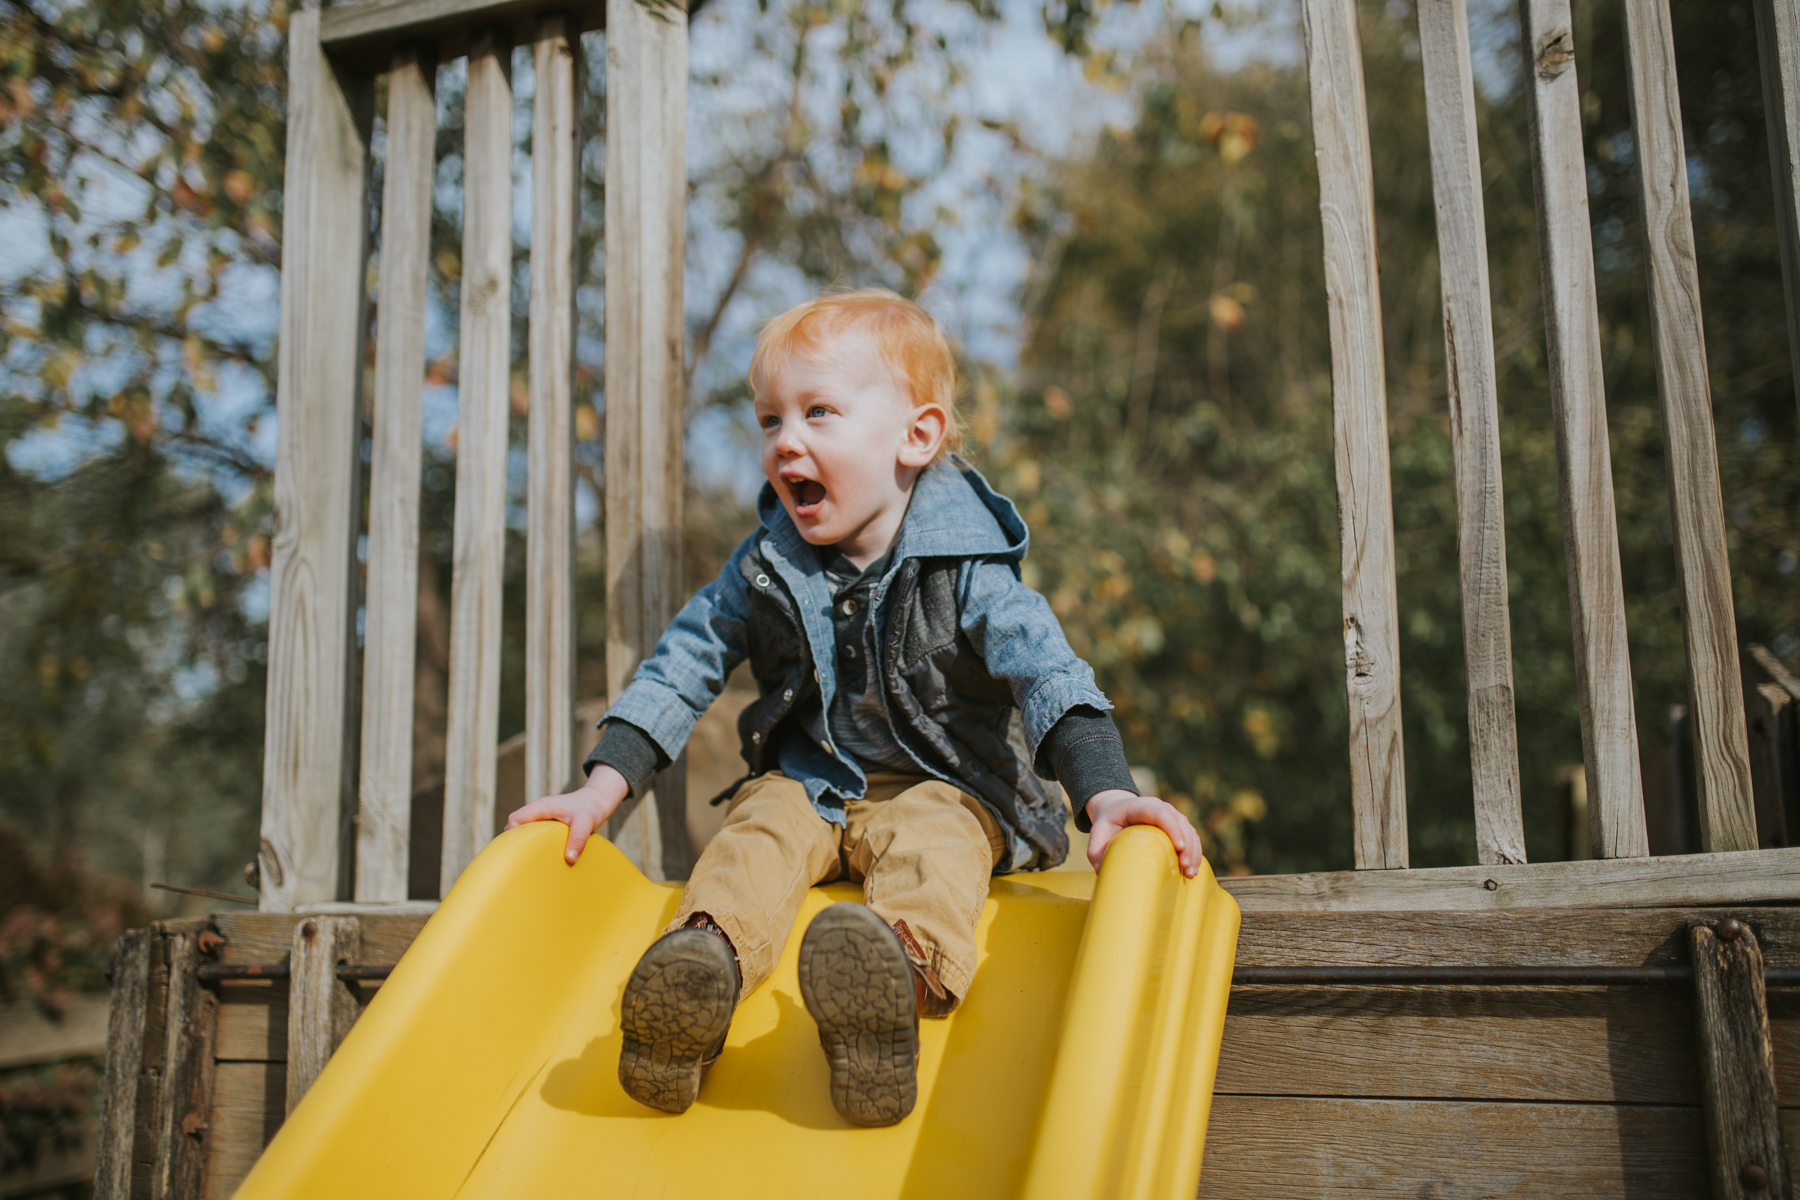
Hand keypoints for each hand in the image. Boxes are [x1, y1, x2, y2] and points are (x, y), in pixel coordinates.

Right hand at [505, 765, 629, 863]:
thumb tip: (569, 859)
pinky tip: (540, 856)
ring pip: (523, 830)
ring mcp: (541, 817)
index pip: (514, 819)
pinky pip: (532, 833)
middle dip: (516, 842)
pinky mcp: (546, 824)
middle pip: (514, 826)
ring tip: (529, 861)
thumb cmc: (590, 809)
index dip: (512, 835)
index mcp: (541, 807)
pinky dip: (533, 843)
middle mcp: (537, 811)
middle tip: (521, 861)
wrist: (598, 801)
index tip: (519, 852)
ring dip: (525, 843)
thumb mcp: (586, 823)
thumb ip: (578, 839)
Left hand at [1084, 789, 1204, 877]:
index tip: (1179, 847)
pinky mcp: (1176, 826)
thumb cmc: (1107, 822)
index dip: (1172, 827)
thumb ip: (1095, 851)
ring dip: (1193, 851)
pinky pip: (1190, 836)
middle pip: (1179, 822)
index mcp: (1139, 806)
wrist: (1115, 809)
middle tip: (1185, 867)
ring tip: (1190, 873)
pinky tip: (1192, 869)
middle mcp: (1159, 807)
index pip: (1160, 813)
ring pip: (1188, 830)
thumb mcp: (1097, 834)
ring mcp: (1170, 815)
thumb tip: (1103, 873)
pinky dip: (1194, 852)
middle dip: (1187, 844)